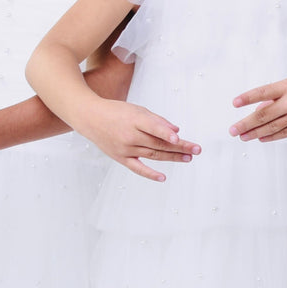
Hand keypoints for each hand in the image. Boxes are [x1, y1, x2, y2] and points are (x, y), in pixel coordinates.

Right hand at [76, 100, 198, 181]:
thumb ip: (157, 121)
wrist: (90, 118)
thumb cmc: (116, 112)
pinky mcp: (120, 158)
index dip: (165, 133)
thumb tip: (175, 131)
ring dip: (172, 157)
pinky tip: (163, 177)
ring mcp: (125, 148)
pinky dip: (150, 174)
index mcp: (134, 120)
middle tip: (197, 149)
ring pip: (153, 155)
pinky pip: (137, 168)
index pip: (153, 127)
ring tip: (189, 157)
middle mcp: (129, 136)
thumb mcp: (137, 110)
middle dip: (180, 147)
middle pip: (158, 143)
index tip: (178, 138)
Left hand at [231, 67, 286, 142]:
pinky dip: (272, 136)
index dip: (247, 98)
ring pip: (273, 127)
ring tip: (243, 136)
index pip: (263, 92)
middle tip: (233, 130)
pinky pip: (285, 133)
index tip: (234, 103)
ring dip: (255, 133)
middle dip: (246, 123)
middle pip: (264, 115)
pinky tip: (261, 138)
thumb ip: (277, 95)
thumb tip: (260, 108)